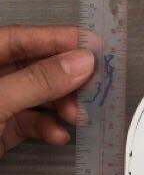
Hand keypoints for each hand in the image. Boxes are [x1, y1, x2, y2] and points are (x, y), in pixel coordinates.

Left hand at [0, 25, 94, 157]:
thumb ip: (37, 81)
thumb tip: (80, 61)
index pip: (20, 38)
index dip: (56, 38)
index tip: (92, 44)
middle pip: (33, 67)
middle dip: (64, 78)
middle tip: (92, 86)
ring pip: (36, 96)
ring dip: (61, 106)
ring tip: (77, 117)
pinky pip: (30, 122)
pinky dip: (48, 128)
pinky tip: (59, 136)